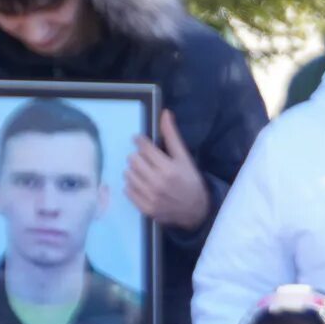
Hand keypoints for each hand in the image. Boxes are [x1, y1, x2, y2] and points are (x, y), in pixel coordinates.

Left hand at [124, 110, 213, 231]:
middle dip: (138, 157)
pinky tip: (143, 185)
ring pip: (128, 174)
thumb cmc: (190, 180)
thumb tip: (165, 113)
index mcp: (168, 168)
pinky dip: (133, 185)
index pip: (143, 147)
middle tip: (147, 160)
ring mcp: (150, 197)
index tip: (141, 142)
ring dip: (134, 171)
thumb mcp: (184, 157)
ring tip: (145, 173)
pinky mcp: (145, 208)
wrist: (197, 210)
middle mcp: (158, 183)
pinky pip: (127, 190)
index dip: (140, 141)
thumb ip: (172, 136)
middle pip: (132, 159)